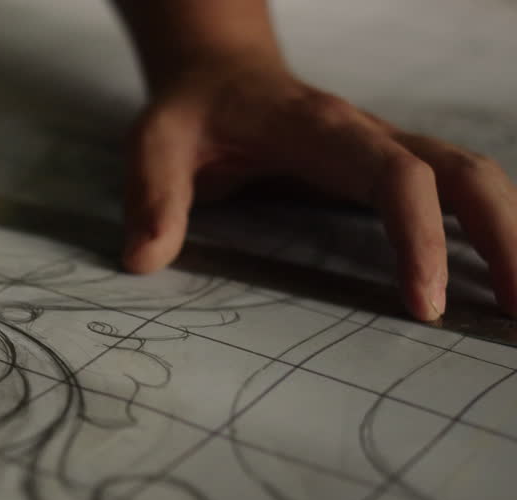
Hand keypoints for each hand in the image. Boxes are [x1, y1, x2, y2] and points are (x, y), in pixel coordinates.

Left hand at [121, 57, 516, 320]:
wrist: (216, 72)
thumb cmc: (190, 113)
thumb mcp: (155, 145)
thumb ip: (152, 197)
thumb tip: (144, 260)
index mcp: (321, 130)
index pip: (396, 176)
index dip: (420, 236)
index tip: (426, 302)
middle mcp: (369, 136)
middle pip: (466, 173)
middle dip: (504, 237)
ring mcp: (386, 149)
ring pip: (476, 179)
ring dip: (511, 236)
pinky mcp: (389, 168)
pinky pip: (458, 193)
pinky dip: (489, 231)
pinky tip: (499, 278)